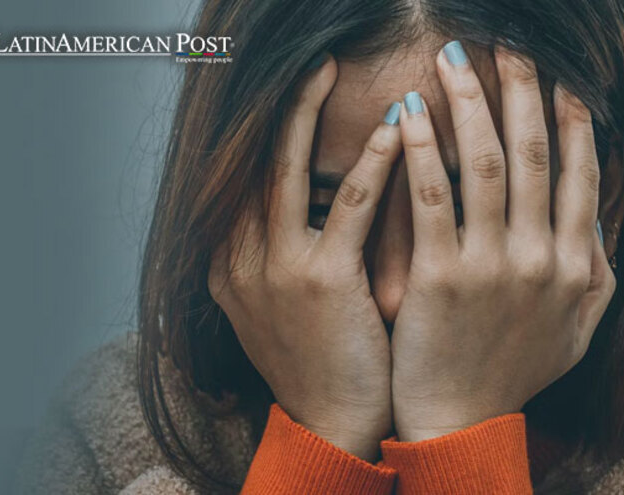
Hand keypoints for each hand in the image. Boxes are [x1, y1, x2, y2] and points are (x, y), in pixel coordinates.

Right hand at [206, 55, 401, 460]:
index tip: (292, 90)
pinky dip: (373, 161)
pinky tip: (396, 129)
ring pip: (287, 169)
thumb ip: (280, 250)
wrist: (331, 424)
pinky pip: (349, 205)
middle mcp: (238, 258)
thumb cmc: (321, 360)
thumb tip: (312, 198)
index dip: (265, 128)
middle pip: (254, 160)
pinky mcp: (320, 281)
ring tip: (333, 69)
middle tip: (313, 61)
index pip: (241, 177)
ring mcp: (274, 268)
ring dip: (309, 112)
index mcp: (227, 262)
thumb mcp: (281, 303)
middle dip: (283, 105)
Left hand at [390, 43, 616, 441]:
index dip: (572, 122)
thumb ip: (596, 275)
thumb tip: (600, 221)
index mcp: (575, 266)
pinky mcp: (441, 276)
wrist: (461, 423)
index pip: (579, 176)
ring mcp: (492, 266)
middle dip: (522, 91)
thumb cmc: (514, 374)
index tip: (562, 81)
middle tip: (509, 46)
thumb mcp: (577, 331)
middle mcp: (541, 258)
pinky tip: (409, 111)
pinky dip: (421, 148)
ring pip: (485, 162)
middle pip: (533, 154)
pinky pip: (431, 197)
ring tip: (455, 59)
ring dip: (471, 102)